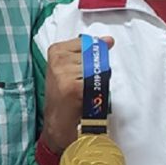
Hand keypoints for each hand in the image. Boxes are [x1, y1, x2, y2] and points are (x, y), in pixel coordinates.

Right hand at [41, 36, 114, 153]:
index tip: (82, 72)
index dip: (92, 58)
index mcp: (56, 50)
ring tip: (82, 93)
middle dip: (94, 70)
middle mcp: (58, 59)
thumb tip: (108, 40)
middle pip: (93, 56)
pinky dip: (95, 91)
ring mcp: (63, 72)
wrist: (57, 124)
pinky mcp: (71, 86)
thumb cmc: (65, 97)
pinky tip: (84, 99)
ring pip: (96, 69)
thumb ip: (90, 53)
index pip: (87, 43)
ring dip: (96, 82)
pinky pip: (96, 82)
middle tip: (82, 86)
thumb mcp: (74, 69)